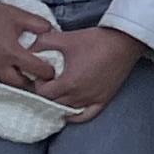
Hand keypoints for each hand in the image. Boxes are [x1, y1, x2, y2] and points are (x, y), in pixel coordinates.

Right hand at [0, 1, 62, 88]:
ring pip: (1, 85)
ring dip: (11, 83)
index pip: (37, 70)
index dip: (47, 72)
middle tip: (34, 79)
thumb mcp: (19, 15)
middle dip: (30, 83)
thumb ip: (39, 24)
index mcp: (12, 53)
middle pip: (19, 84)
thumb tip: (52, 32)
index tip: (49, 71)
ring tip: (16, 78)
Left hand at [33, 26, 152, 121]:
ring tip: (57, 91)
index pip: (43, 93)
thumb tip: (29, 47)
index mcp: (69, 82)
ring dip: (59, 102)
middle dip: (47, 92)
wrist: (124, 41)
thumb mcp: (66, 38)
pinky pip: (86, 115)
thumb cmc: (96, 40)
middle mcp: (79, 95)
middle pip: (53, 103)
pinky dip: (75, 115)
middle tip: (48, 81)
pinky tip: (69, 111)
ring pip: (68, 110)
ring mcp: (92, 99)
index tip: (42, 74)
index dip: (38, 83)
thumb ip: (43, 43)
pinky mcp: (104, 99)